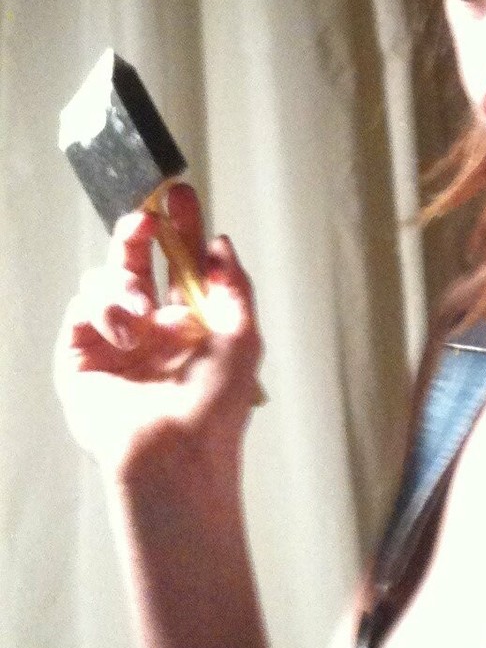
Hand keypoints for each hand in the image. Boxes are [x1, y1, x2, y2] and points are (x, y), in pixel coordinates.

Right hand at [53, 184, 262, 482]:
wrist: (175, 452)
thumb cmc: (216, 404)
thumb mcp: (243, 336)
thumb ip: (233, 285)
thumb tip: (220, 242)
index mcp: (190, 319)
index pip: (181, 260)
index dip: (180, 226)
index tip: (180, 194)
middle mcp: (149, 324)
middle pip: (134, 259)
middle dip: (137, 231)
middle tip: (145, 217)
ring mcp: (112, 339)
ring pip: (104, 279)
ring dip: (123, 286)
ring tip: (142, 316)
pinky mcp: (79, 355)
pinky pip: (81, 308)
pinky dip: (104, 312)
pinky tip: (127, 336)